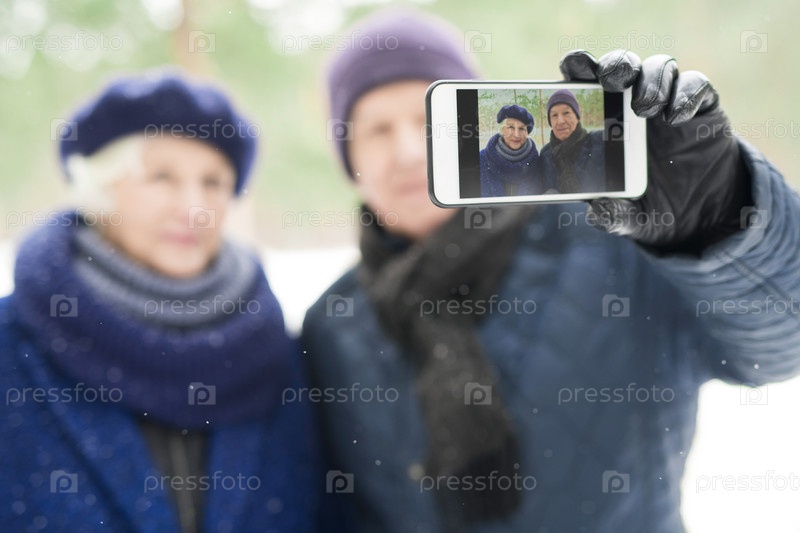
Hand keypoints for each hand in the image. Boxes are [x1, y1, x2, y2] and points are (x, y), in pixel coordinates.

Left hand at [560, 49, 752, 253]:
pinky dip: (686, 94)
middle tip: (612, 81)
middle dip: (616, 65)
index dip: (578, 67)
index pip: (587, 83)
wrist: (700, 218)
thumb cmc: (650, 208)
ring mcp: (669, 104)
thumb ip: (611, 214)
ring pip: (659, 68)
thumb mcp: (628, 218)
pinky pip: (696, 85)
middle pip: (624, 66)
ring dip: (651, 81)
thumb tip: (596, 209)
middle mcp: (634, 105)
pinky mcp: (703, 108)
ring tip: (645, 110)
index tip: (573, 66)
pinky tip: (676, 118)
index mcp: (605, 124)